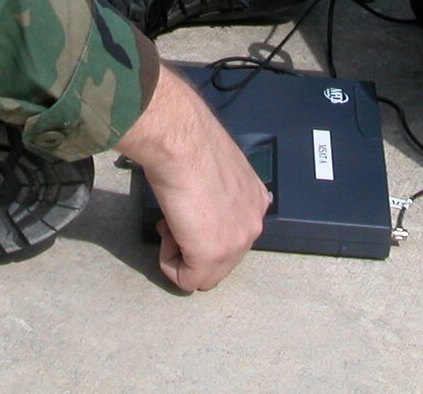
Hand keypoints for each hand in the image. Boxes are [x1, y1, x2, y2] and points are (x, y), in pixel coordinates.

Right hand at [116, 67, 269, 290]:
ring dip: (181, 254)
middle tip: (174, 219)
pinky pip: (186, 281)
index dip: (202, 229)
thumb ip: (219, 194)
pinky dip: (169, 264)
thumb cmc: (189, 144)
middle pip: (221, 261)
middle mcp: (252, 224)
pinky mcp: (210, 255)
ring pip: (204, 274)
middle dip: (192, 245)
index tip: (187, 210)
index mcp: (255, 202)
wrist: (180, 141)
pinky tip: (167, 232)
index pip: (231, 236)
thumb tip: (200, 207)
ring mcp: (235, 243)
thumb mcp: (216, 171)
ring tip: (171, 222)